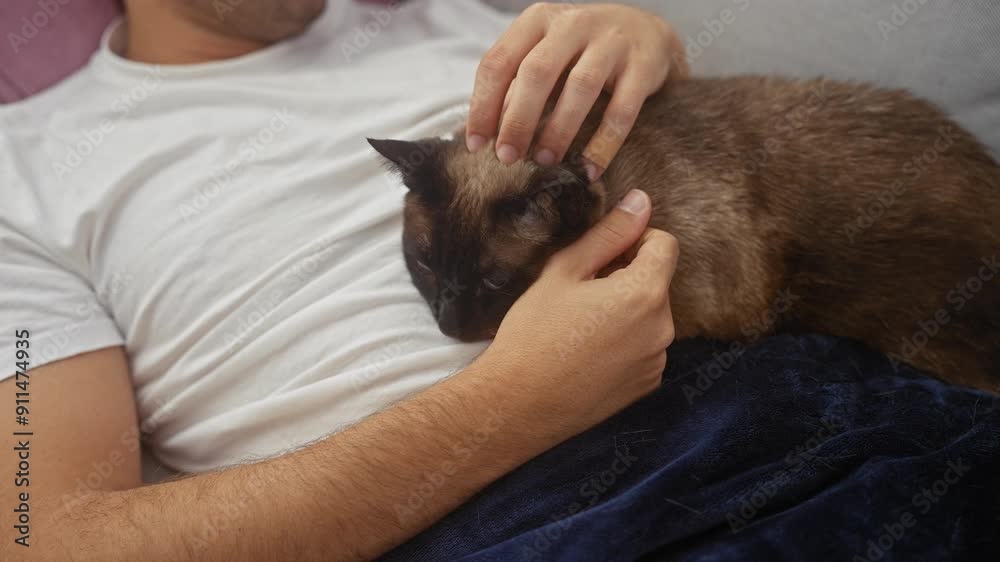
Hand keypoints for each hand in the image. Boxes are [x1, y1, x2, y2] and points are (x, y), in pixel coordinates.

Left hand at [466, 3, 686, 180]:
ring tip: (546, 162)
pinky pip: (621, 111)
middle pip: (536, 73)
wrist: (646, 33)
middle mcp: (573, 24)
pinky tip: (589, 170)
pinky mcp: (643, 65)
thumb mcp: (546, 56)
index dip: (483, 106)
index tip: (476, 145)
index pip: (499, 62)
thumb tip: (487, 134)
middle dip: (518, 120)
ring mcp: (611, 42)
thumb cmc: (581, 52)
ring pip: (579, 88)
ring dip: (558, 130)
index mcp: (538, 20)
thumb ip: (517, 86)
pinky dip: (603, 145)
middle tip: (508, 158)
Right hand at [481, 189, 679, 440]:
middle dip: (625, 278)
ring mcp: (656, 361)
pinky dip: (624, 342)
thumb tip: (641, 201)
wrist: (518, 404)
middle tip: (579, 293)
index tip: (600, 256)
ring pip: (649, 316)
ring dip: (625, 311)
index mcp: (644, 294)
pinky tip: (586, 352)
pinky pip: (644, 348)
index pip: (664, 245)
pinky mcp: (646, 385)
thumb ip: (609, 234)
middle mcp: (662, 329)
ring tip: (579, 326)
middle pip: (656, 282)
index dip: (634, 241)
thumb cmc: (534, 333)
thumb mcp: (565, 272)